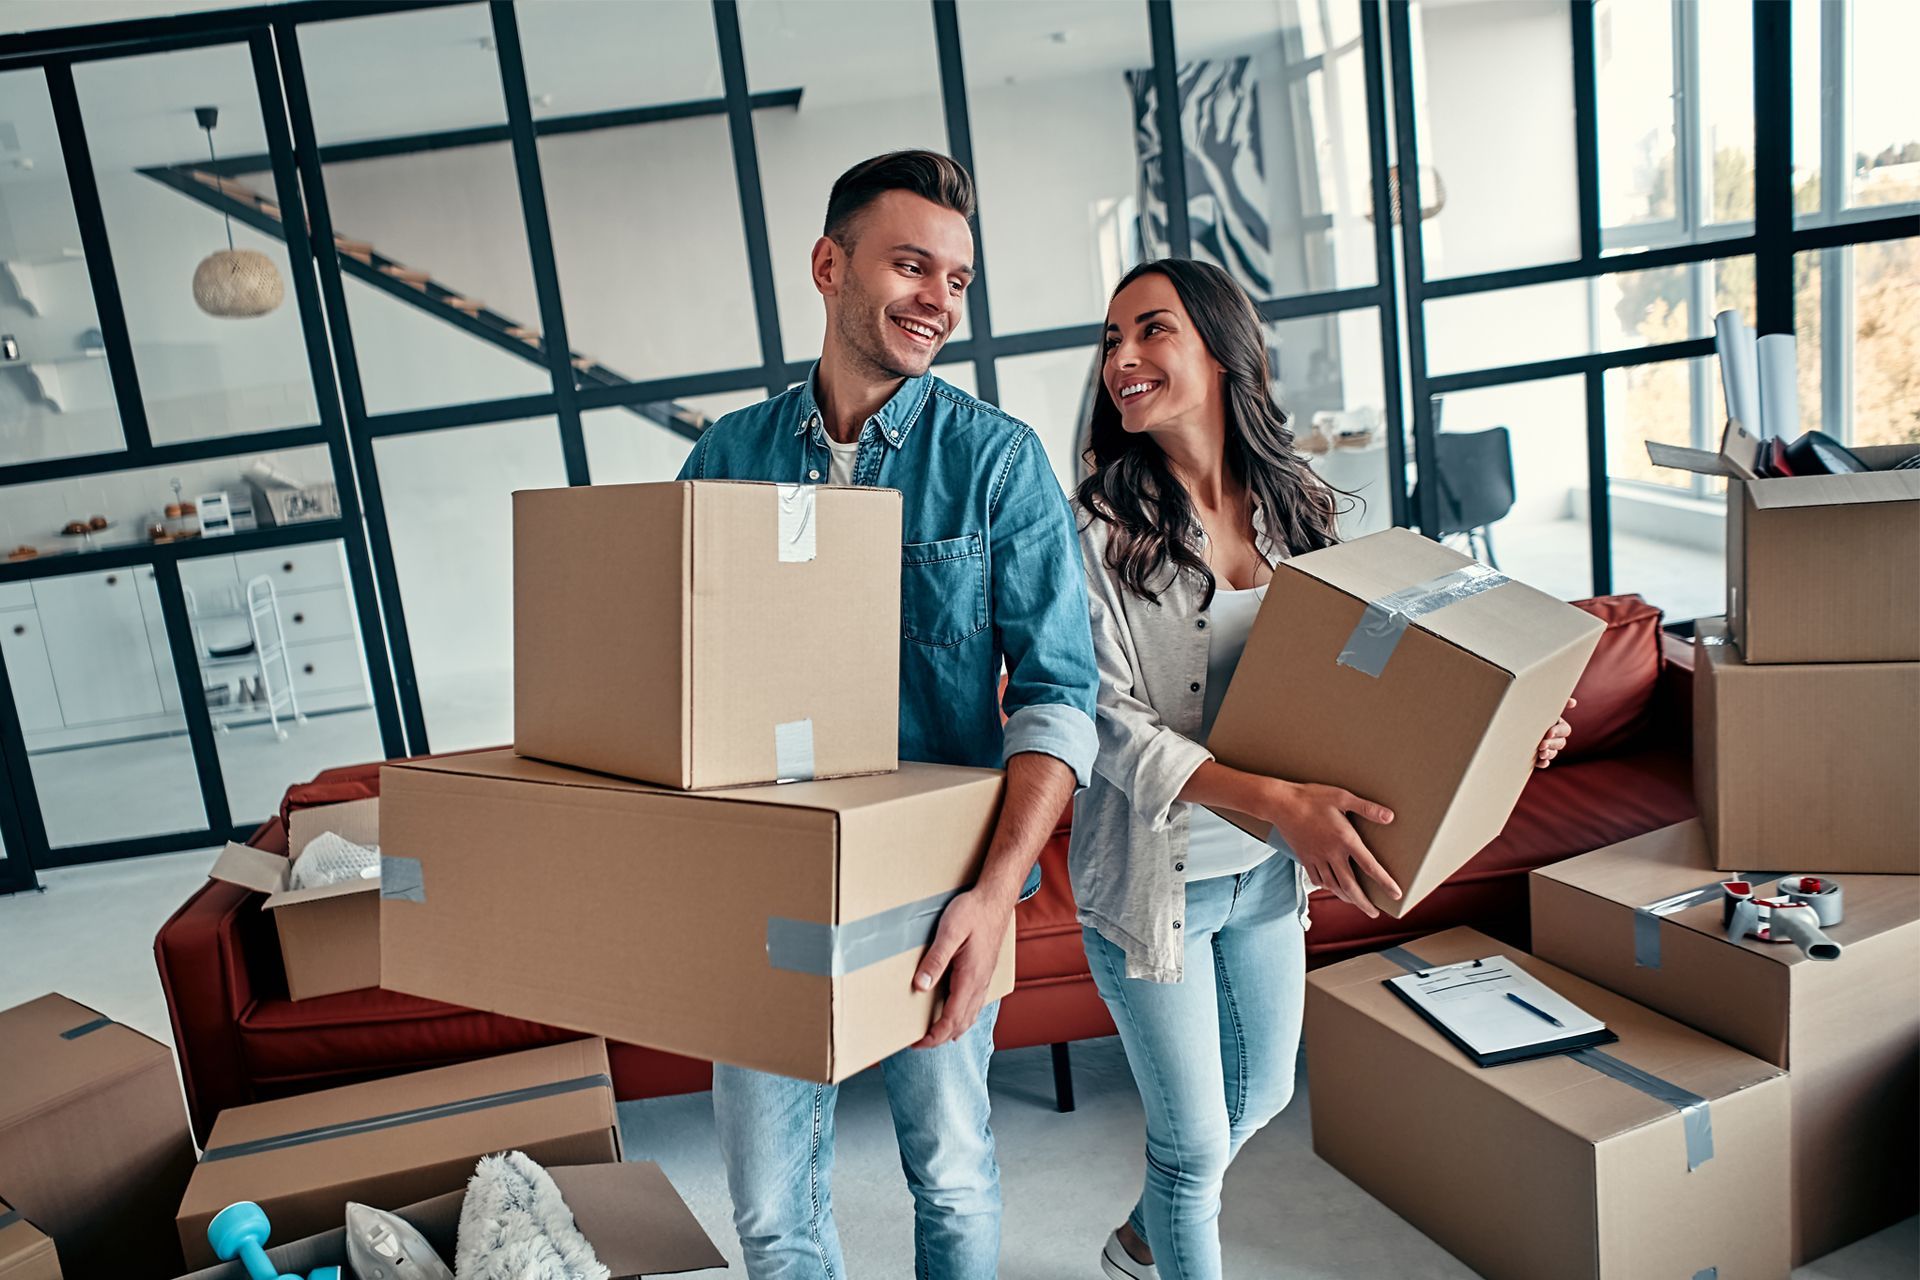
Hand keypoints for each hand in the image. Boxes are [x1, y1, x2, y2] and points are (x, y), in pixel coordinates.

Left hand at [910, 887, 1014, 1048]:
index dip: (933, 1037)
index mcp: (970, 978)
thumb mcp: (949, 932)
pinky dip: (962, 1017)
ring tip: (934, 1033)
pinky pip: (975, 1005)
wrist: (996, 898)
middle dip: (940, 1038)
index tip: (916, 1043)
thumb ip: (935, 960)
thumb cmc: (973, 912)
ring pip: (970, 1017)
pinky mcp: (985, 973)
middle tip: (919, 1042)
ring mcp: (984, 979)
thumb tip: (921, 986)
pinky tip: (954, 1013)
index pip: (951, 1020)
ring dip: (952, 1029)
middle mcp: (980, 983)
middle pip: (961, 1024)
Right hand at [1265, 781, 1399, 918]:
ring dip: (1346, 898)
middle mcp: (1332, 853)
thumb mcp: (1343, 797)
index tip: (1395, 894)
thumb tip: (1389, 817)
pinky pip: (1316, 879)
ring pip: (1333, 886)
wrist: (1280, 803)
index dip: (1384, 882)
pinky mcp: (1304, 857)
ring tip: (1356, 903)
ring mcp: (1316, 857)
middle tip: (1374, 914)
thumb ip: (1367, 808)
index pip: (1370, 866)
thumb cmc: (1312, 798)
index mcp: (1345, 839)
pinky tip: (1331, 888)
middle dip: (1364, 903)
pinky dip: (1326, 887)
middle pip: (1350, 886)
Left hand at [1535, 697, 1575, 768]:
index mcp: (1557, 724)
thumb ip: (1556, 702)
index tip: (1548, 733)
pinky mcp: (1538, 756)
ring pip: (1553, 753)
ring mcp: (1547, 747)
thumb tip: (1573, 702)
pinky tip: (1538, 762)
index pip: (1565, 730)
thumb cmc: (1528, 710)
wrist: (1510, 721)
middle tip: (1541, 745)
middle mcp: (1554, 737)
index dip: (1558, 732)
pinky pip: (1544, 763)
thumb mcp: (1540, 705)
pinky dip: (1543, 763)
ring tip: (1540, 753)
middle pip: (1560, 743)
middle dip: (1552, 744)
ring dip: (1549, 754)